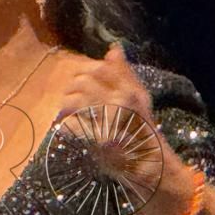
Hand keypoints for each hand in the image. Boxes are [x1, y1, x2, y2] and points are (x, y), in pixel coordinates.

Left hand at [51, 41, 165, 185]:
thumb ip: (125, 74)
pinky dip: (65, 127)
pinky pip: (70, 125)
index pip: (100, 68)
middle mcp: (120, 103)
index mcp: (130, 91)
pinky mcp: (97, 142)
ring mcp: (109, 122)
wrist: (149, 165)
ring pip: (72, 101)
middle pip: (82, 82)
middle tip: (74, 102)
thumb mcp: (139, 99)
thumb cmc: (142, 130)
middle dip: (72, 90)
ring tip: (70, 115)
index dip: (85, 73)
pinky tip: (71, 130)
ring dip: (66, 107)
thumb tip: (114, 49)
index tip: (82, 83)